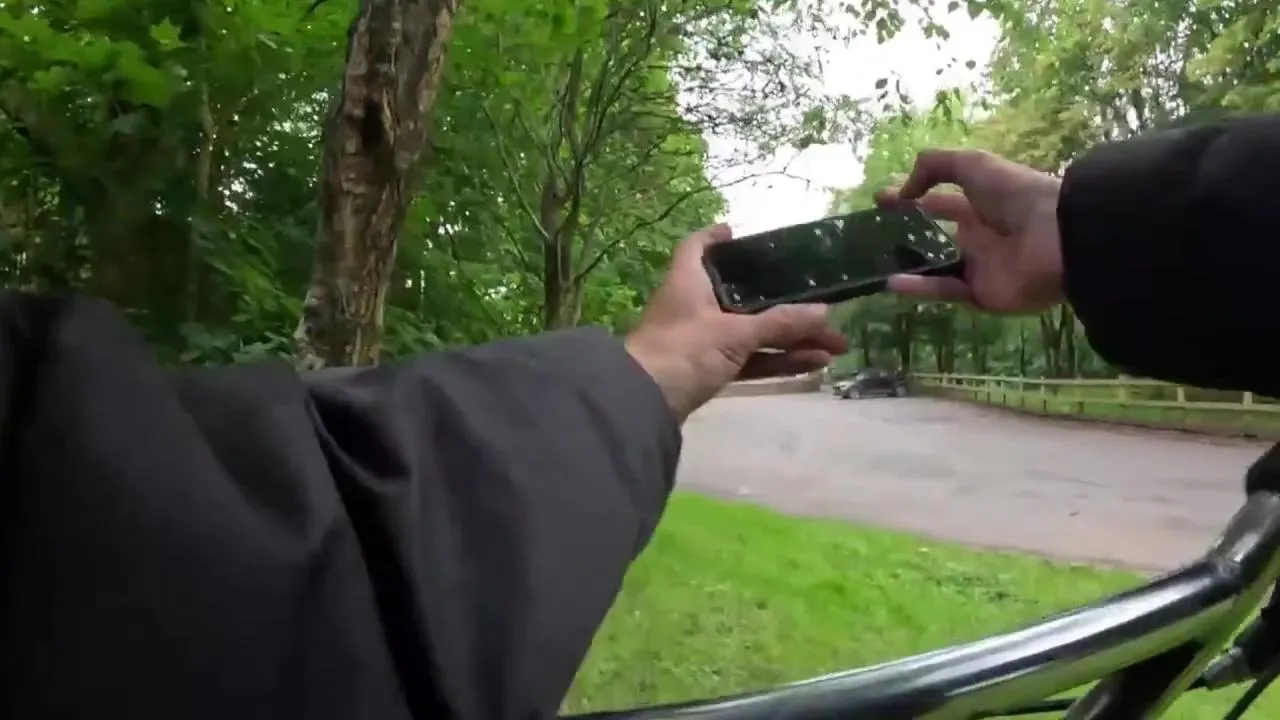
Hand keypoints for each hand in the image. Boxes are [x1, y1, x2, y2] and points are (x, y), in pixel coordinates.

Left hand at [626, 224, 847, 422]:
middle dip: (786, 304)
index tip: (740, 233)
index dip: (716, 237)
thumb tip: (824, 312)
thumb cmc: (683, 351)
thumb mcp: (735, 333)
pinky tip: (813, 364)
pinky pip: (749, 359)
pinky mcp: (706, 370)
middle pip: (744, 296)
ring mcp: (700, 340)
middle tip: (825, 308)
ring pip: (753, 333)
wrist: (643, 404)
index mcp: (689, 282)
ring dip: (791, 339)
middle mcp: (693, 305)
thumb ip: (779, 324)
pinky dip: (777, 360)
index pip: (697, 247)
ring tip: (835, 346)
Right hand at [875, 149, 1065, 312]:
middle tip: (869, 235)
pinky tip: (890, 282)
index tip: (880, 201)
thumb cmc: (1016, 195)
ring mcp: (979, 268)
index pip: (938, 203)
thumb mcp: (974, 165)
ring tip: (873, 263)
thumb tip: (903, 190)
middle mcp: (978, 237)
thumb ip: (934, 166)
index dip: (910, 199)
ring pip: (934, 268)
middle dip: (904, 236)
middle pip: (934, 239)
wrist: (1055, 237)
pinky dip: (919, 288)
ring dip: (906, 265)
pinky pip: (945, 291)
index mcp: (980, 205)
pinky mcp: (981, 295)